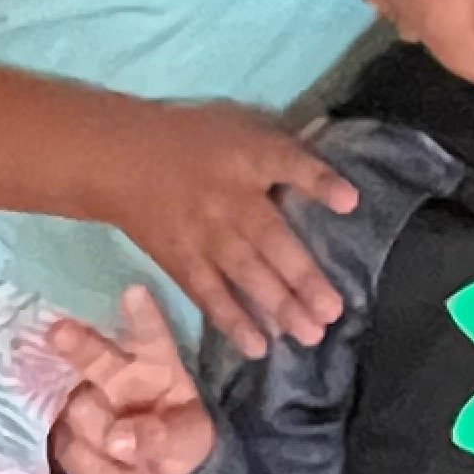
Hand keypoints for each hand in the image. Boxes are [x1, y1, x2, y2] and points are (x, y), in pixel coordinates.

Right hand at [47, 285, 213, 473]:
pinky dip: (98, 472)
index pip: (149, 336)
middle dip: (78, 345)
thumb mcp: (190, 440)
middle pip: (95, 358)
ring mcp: (83, 405)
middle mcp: (112, 376)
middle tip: (58, 332)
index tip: (134, 291)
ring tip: (135, 464)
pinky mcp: (63, 437)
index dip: (142, 315)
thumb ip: (163, 437)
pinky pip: (71, 453)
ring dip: (103, 441)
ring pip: (79, 415)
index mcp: (152, 364)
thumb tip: (119, 440)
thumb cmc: (178, 438)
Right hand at [104, 102, 352, 357]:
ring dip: (278, 305)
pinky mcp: (182, 262)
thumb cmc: (195, 141)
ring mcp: (205, 235)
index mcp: (248, 157)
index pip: (287, 163)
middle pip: (271, 238)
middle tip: (332, 312)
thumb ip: (283, 151)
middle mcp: (229, 199)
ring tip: (309, 334)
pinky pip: (210, 295)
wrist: (123, 160)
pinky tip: (258, 346)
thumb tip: (335, 181)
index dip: (319, 181)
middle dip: (303, 276)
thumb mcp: (241, 127)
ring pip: (245, 274)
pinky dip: (233, 321)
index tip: (349, 202)